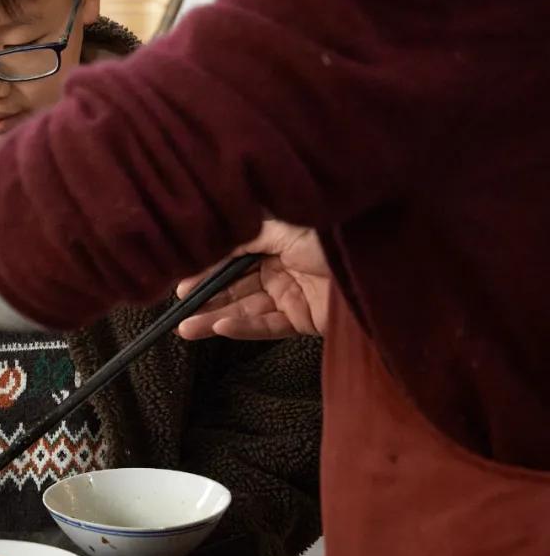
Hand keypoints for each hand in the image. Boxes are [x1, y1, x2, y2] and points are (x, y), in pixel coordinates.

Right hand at [177, 222, 329, 339]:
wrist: (378, 269)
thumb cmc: (336, 239)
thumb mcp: (285, 227)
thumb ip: (246, 235)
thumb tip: (211, 239)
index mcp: (277, 240)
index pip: (232, 255)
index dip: (206, 267)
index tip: (180, 277)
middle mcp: (281, 266)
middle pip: (235, 284)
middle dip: (205, 295)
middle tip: (178, 305)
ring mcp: (291, 294)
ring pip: (245, 308)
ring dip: (215, 318)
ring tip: (185, 327)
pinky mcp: (303, 320)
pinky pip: (267, 326)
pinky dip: (243, 328)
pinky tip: (220, 327)